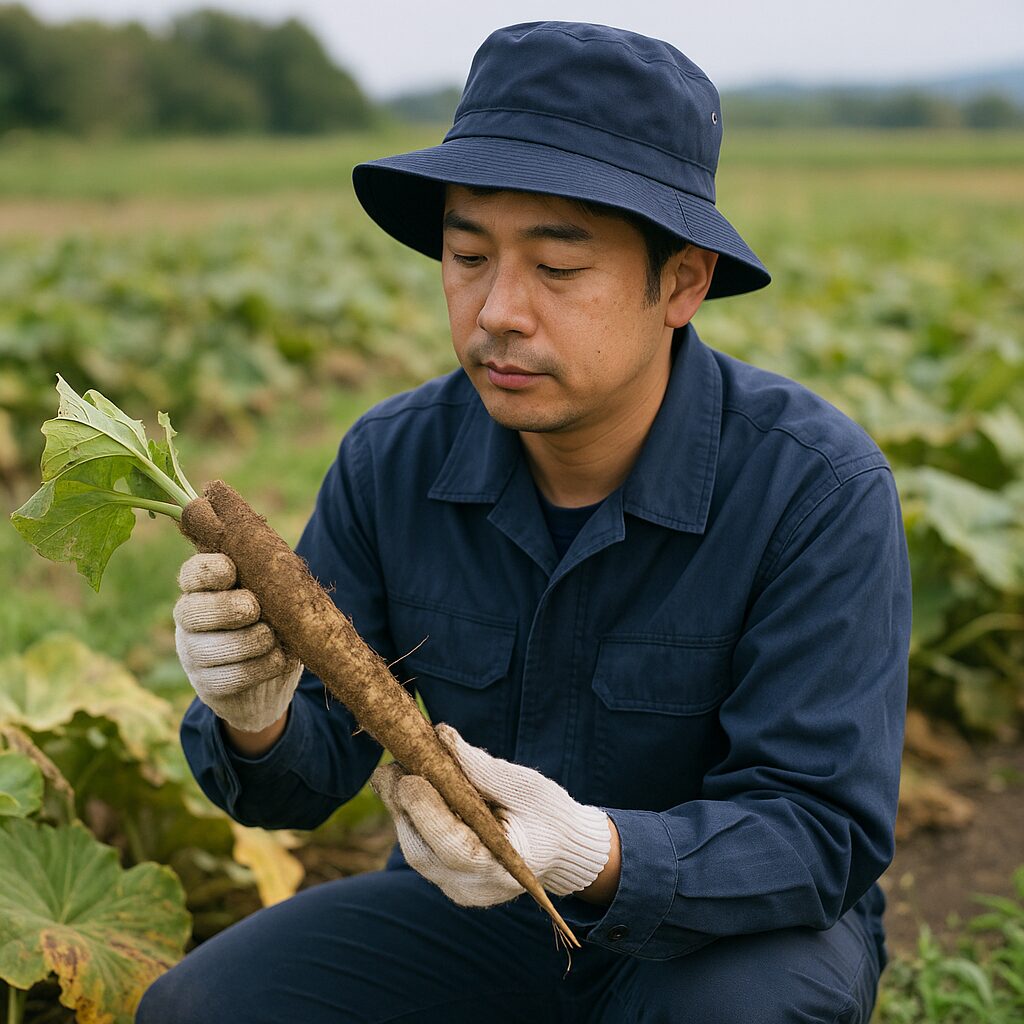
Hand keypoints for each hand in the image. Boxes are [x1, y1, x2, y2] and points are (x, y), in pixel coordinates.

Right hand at [174, 553, 301, 732]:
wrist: (270, 679)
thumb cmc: (272, 622)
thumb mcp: (272, 598)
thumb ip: (270, 583)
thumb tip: (284, 576)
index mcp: (203, 589)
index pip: (192, 573)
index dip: (208, 570)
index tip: (231, 570)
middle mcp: (190, 620)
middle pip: (192, 611)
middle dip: (226, 608)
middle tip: (253, 609)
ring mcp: (194, 654)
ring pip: (210, 648)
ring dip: (249, 641)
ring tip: (271, 638)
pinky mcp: (207, 685)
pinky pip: (229, 677)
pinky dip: (260, 668)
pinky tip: (278, 659)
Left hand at [370, 723, 610, 906]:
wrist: (562, 847)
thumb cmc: (549, 814)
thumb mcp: (524, 786)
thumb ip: (481, 767)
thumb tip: (441, 735)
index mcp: (499, 869)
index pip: (450, 845)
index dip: (425, 811)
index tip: (408, 775)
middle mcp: (472, 888)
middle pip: (421, 850)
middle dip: (403, 806)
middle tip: (392, 765)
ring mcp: (457, 888)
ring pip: (415, 849)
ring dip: (402, 810)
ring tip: (397, 770)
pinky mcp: (447, 878)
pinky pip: (421, 847)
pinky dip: (413, 817)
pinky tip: (409, 787)